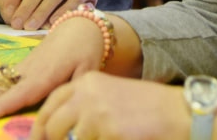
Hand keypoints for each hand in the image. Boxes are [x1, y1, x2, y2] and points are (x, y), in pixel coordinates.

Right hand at [0, 12, 104, 119]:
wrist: (80, 27)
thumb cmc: (86, 53)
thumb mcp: (87, 72)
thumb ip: (73, 90)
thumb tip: (62, 108)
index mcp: (46, 75)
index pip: (21, 93)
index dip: (2, 105)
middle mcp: (28, 71)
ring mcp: (21, 67)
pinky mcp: (19, 66)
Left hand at [29, 73, 186, 139]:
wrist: (179, 112)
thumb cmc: (147, 108)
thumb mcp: (111, 97)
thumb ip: (85, 108)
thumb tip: (60, 129)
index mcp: (88, 81)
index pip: (52, 103)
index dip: (42, 124)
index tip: (37, 139)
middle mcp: (87, 93)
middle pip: (52, 124)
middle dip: (50, 139)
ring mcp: (96, 113)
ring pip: (71, 139)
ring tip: (103, 137)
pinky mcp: (108, 132)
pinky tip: (117, 138)